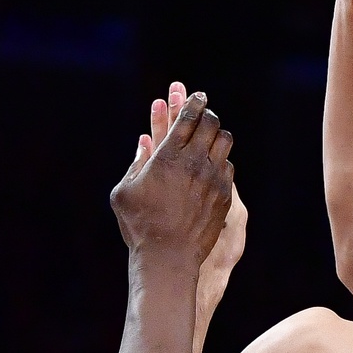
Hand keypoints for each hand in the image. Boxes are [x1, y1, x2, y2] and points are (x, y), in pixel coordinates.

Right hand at [140, 83, 249, 304]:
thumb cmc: (139, 225)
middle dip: (207, 114)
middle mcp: (194, 163)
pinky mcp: (224, 195)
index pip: (188, 117)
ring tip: (210, 136)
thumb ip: (136, 164)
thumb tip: (144, 143)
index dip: (194, 102)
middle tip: (204, 114)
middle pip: (211, 123)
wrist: (168, 257)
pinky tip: (212, 165)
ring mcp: (213, 178)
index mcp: (168, 157)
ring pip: (225, 142)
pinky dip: (221, 161)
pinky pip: (228, 167)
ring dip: (217, 135)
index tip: (197, 95)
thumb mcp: (124, 192)